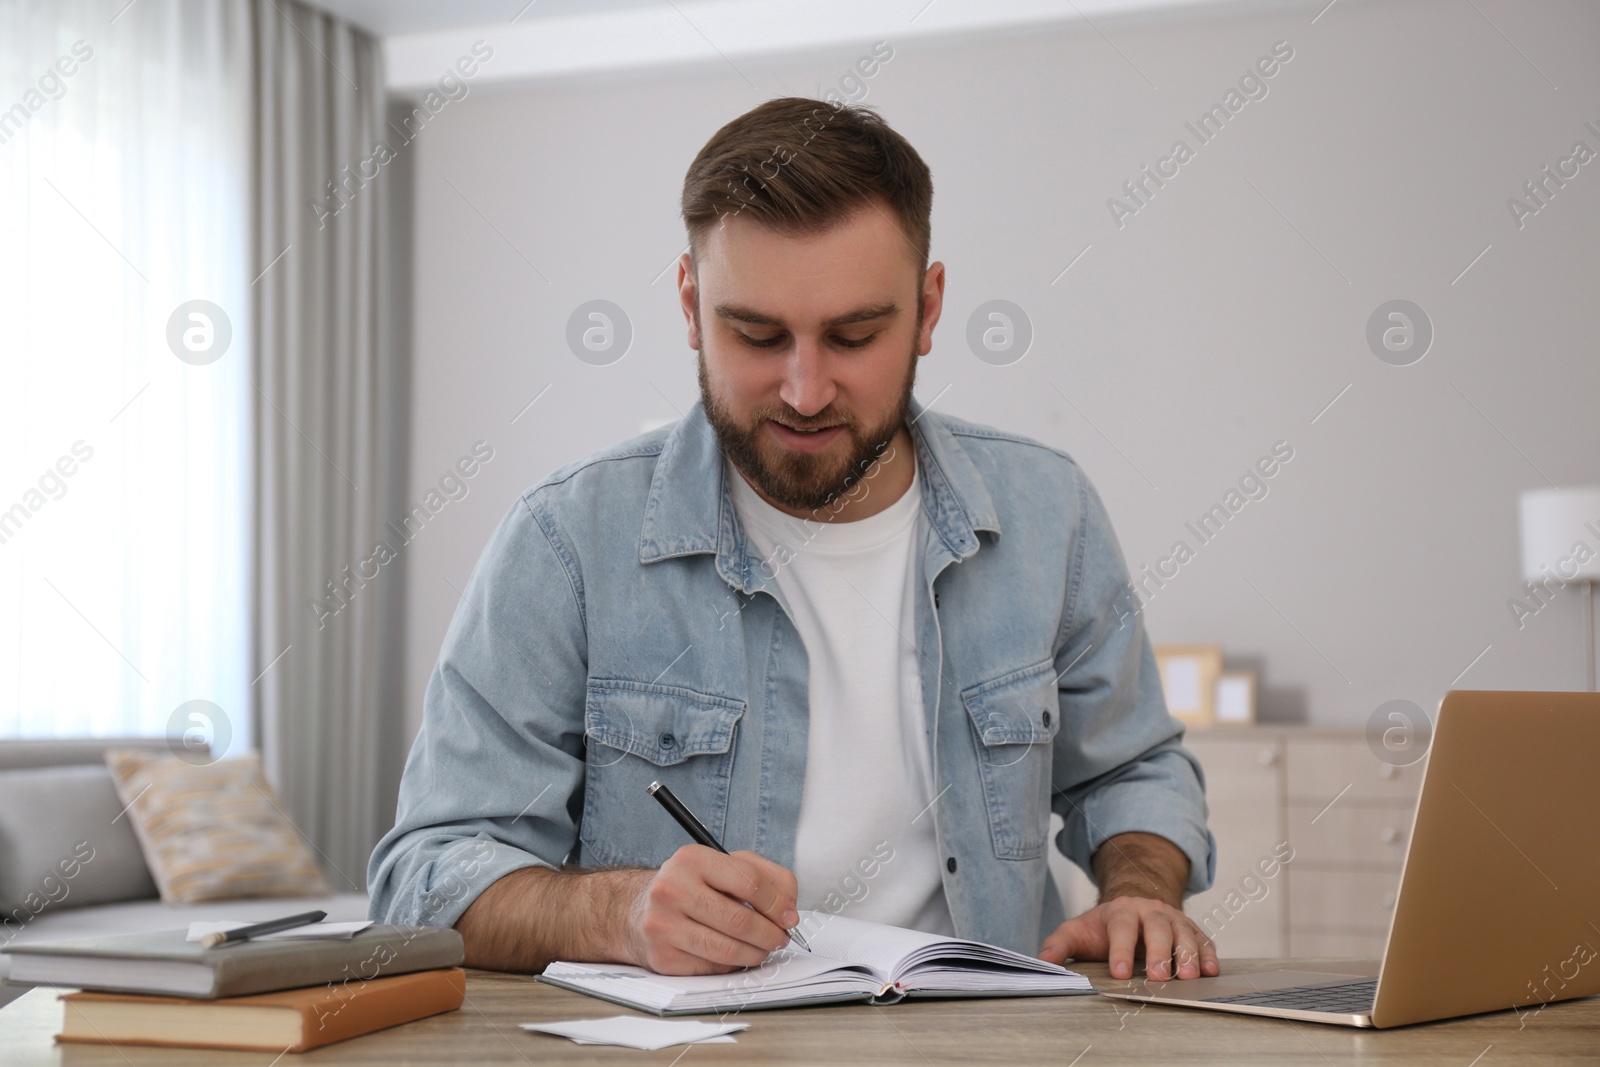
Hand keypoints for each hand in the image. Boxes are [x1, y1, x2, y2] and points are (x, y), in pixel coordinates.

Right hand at [619, 844, 799, 975]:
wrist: (635, 910)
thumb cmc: (691, 886)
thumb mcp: (724, 865)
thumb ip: (766, 876)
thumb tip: (789, 909)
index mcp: (692, 860)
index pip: (749, 882)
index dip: (777, 903)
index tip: (790, 916)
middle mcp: (672, 889)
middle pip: (741, 920)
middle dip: (771, 934)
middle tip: (781, 937)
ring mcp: (664, 925)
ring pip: (729, 949)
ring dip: (757, 953)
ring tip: (764, 948)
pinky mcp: (663, 957)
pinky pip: (713, 967)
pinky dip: (732, 963)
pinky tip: (734, 953)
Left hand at [1038, 895, 1219, 980]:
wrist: (1131, 908)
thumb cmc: (1102, 927)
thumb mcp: (1076, 932)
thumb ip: (1058, 945)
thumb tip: (1042, 963)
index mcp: (1120, 911)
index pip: (1121, 927)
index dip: (1120, 949)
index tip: (1119, 973)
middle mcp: (1150, 911)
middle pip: (1157, 928)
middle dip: (1159, 952)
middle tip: (1159, 977)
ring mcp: (1173, 919)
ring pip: (1184, 933)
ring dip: (1188, 954)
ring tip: (1190, 977)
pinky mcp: (1191, 930)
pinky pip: (1203, 939)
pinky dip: (1209, 954)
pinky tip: (1212, 971)